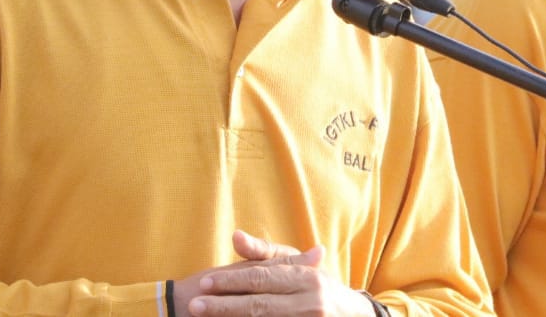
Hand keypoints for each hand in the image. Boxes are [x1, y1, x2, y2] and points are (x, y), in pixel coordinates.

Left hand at [176, 229, 375, 315]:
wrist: (350, 316)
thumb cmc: (314, 286)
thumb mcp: (294, 265)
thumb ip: (263, 253)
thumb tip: (234, 236)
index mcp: (306, 277)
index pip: (261, 278)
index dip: (231, 281)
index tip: (204, 284)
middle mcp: (310, 302)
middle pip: (259, 305)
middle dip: (223, 306)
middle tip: (195, 306)